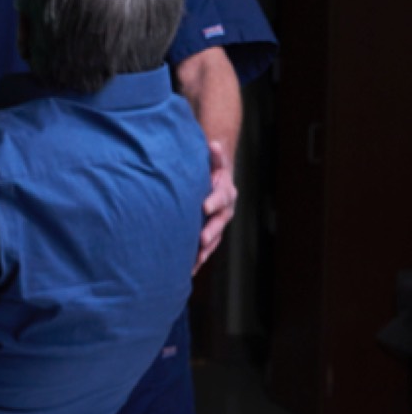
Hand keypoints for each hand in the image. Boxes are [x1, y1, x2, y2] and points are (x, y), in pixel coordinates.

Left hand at [195, 140, 236, 273]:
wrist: (215, 179)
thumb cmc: (209, 169)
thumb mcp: (213, 160)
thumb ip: (214, 155)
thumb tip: (213, 143)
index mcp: (225, 191)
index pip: (222, 197)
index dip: (214, 202)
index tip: (204, 207)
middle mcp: (225, 209)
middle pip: (219, 222)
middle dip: (210, 231)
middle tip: (201, 239)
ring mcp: (218, 223)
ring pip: (214, 238)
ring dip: (205, 249)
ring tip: (195, 260)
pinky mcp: (210, 233)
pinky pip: (206, 247)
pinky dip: (198, 258)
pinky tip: (188, 270)